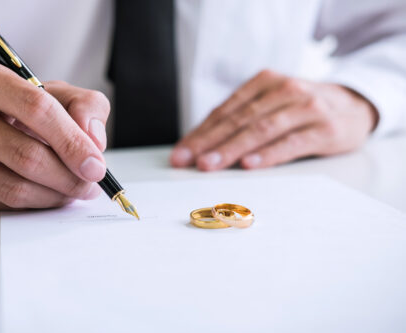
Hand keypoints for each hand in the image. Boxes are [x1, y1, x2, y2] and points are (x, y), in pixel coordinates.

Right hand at [0, 57, 109, 208]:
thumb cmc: (14, 107)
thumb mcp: (53, 92)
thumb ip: (85, 105)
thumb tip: (94, 141)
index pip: (38, 110)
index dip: (73, 142)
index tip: (96, 166)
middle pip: (26, 155)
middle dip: (68, 177)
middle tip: (90, 185)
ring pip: (13, 187)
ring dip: (54, 195)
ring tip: (73, 190)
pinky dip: (33, 203)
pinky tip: (47, 193)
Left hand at [170, 69, 377, 170]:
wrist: (355, 106)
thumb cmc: (301, 110)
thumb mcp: (271, 105)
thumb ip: (242, 120)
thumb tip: (200, 147)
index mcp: (265, 82)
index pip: (226, 110)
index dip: (200, 133)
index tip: (181, 153)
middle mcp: (284, 90)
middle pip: (239, 119)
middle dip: (209, 142)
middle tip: (187, 161)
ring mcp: (307, 107)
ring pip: (261, 129)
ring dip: (231, 149)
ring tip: (209, 164)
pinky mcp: (326, 128)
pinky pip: (292, 142)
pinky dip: (268, 154)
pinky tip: (248, 165)